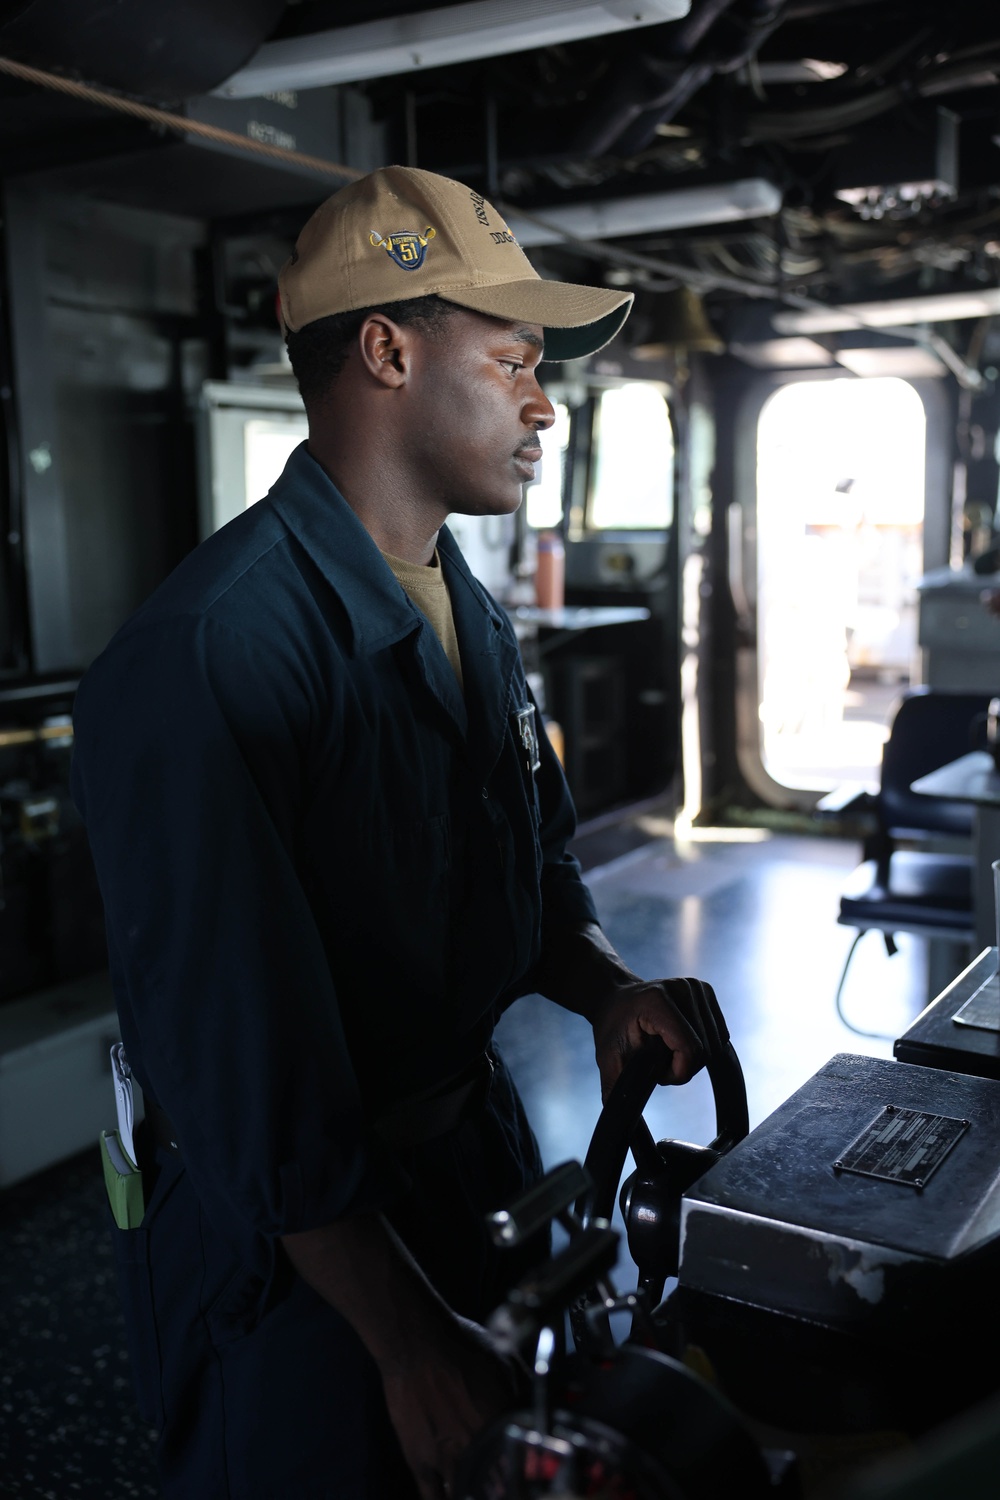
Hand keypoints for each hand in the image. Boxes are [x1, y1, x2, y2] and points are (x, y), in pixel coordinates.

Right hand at [379, 1313, 527, 1499]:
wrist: (416, 1342)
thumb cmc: (461, 1345)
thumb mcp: (505, 1361)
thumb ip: (525, 1391)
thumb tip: (544, 1403)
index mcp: (501, 1426)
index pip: (522, 1467)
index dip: (524, 1474)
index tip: (526, 1476)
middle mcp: (477, 1448)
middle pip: (495, 1488)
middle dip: (501, 1489)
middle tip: (501, 1485)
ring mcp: (447, 1458)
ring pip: (464, 1496)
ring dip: (474, 1496)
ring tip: (480, 1493)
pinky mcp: (420, 1460)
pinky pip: (431, 1497)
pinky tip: (449, 1498)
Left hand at [592, 975, 728, 1101]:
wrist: (616, 997)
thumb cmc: (613, 1026)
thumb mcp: (607, 1055)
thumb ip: (615, 1085)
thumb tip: (620, 1118)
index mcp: (657, 1000)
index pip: (690, 1048)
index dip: (678, 1071)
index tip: (657, 1072)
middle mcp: (682, 988)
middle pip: (705, 1049)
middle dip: (683, 1066)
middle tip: (657, 1060)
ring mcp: (696, 986)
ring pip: (715, 1044)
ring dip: (693, 1057)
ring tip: (667, 1049)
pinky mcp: (706, 990)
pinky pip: (720, 1034)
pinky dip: (704, 1045)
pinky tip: (680, 1039)